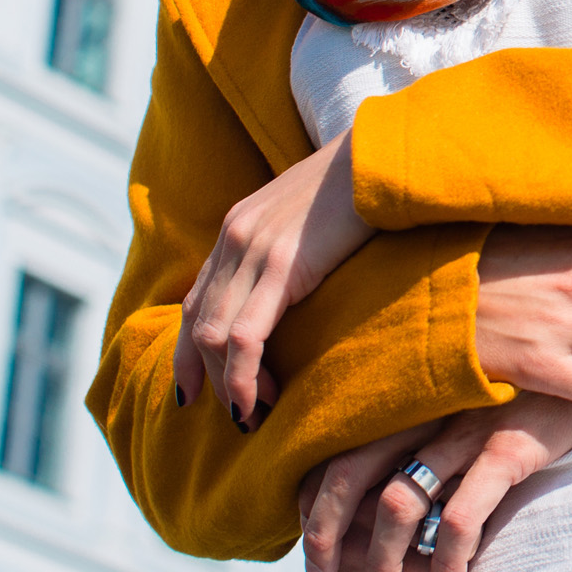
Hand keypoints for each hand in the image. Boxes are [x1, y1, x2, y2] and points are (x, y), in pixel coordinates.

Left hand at [171, 132, 372, 425]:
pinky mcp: (281, 264)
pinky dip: (245, 377)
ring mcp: (252, 249)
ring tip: (253, 416)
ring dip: (229, 386)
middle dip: (208, 379)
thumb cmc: (362, 188)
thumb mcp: (311, 220)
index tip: (195, 391)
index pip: (195, 300)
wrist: (382, 156)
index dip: (189, 351)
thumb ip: (290, 249)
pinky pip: (245, 336)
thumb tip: (295, 289)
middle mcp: (234, 238)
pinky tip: (260, 400)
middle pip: (198, 324)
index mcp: (237, 227)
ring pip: (215, 336)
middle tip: (237, 415)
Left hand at [297, 399, 571, 571]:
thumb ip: (435, 429)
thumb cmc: (535, 385)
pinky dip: (445, 557)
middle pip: (345, 472)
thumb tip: (396, 493)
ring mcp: (466, 428)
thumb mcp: (474, 397)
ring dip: (381, 561)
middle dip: (324, 535)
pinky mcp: (509, 446)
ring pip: (396, 502)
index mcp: (413, 396)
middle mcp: (428, 409)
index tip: (313, 545)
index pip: (333, 446)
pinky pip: (461, 515)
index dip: (313, 501)